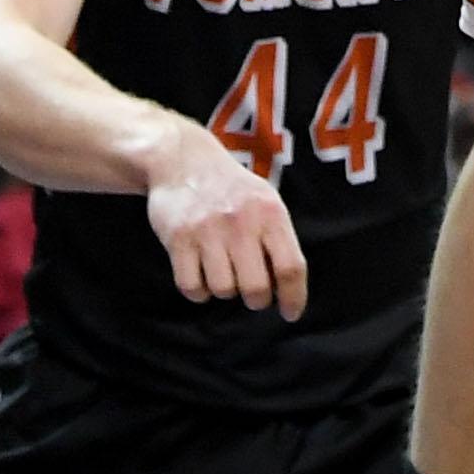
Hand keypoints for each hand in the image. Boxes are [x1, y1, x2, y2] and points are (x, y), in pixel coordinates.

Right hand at [146, 134, 308, 315]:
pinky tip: (200, 273)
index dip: (294, 297)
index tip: (291, 313)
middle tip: (252, 291)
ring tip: (222, 270)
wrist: (183, 160)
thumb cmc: (231, 188)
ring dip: (224, 289)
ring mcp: (208, 230)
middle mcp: (242, 221)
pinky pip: (192, 287)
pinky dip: (197, 291)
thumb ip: (277, 238)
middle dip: (256, 299)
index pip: (291, 267)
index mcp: (270, 212)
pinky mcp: (179, 238)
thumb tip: (288, 286)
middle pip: (256, 288)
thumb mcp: (265, 200)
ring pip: (223, 290)